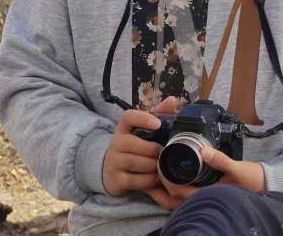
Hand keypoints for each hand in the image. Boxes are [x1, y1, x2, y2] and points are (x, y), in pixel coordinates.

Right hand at [102, 96, 184, 210]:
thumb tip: (172, 100)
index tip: (158, 124)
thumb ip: (158, 114)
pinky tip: (156, 179)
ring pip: (141, 164)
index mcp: (123, 128)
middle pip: (140, 145)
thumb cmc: (133, 147)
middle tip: (166, 154)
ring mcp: (114, 162)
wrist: (110, 171)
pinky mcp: (116, 180)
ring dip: (156, 167)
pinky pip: (139, 181)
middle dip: (157, 151)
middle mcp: (116, 143)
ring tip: (163, 167)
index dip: (143, 119)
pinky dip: (151, 181)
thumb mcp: (142, 131)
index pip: (129, 117)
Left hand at [158, 145, 266, 200]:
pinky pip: (183, 195)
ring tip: (156, 170)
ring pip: (175, 199)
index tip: (159, 162)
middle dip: (158, 185)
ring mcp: (202, 200)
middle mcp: (200, 202)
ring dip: (164, 187)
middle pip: (170, 199)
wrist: (263, 185)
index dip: (164, 178)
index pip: (176, 191)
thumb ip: (220, 160)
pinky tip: (172, 174)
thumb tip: (204, 150)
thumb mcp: (236, 168)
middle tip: (152, 166)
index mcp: (205, 197)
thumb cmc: (250, 180)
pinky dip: (174, 186)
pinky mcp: (205, 195)